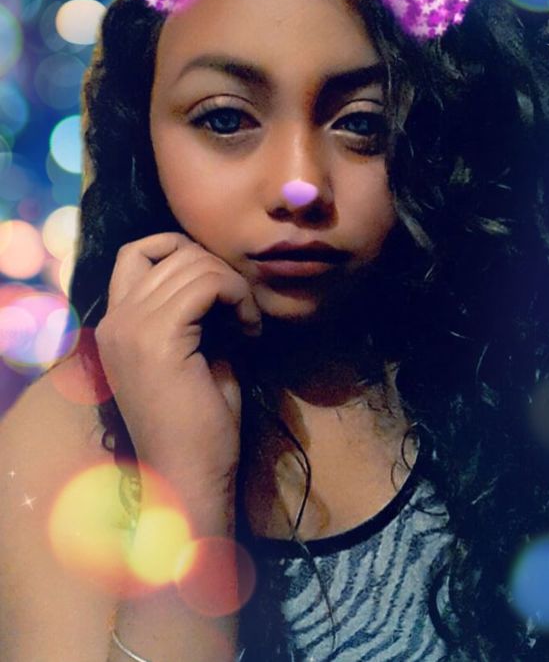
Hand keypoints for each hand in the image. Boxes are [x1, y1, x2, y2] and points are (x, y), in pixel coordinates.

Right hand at [94, 232, 262, 491]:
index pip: (136, 252)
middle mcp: (115, 319)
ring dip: (232, 286)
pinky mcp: (159, 338)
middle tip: (241, 309)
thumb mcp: (190, 354)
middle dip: (217, 270)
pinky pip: (208, 284)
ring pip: (194, 265)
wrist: (187, 478)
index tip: (216, 287)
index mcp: (116, 324)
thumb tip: (218, 276)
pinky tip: (250, 330)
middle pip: (172, 253)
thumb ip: (191, 311)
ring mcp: (131, 327)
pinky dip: (238, 296)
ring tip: (247, 323)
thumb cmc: (196, 426)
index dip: (181, 252)